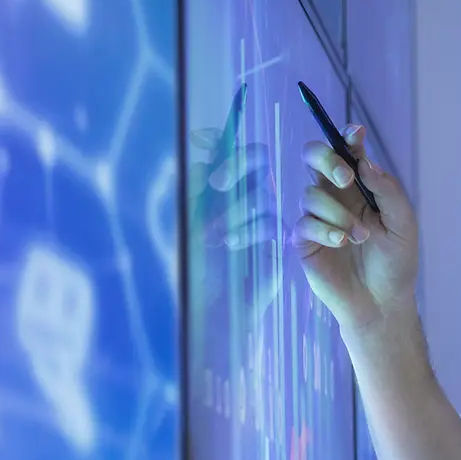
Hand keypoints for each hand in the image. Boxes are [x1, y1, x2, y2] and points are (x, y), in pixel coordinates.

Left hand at [190, 130, 278, 313]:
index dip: (227, 151)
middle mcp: (248, 199)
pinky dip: (249, 229)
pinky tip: (230, 244)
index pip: (236, 156)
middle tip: (217, 185)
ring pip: (261, 194)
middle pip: (258, 162)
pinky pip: (270, 222)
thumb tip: (197, 160)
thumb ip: (190, 193)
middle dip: (237, 166)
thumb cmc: (193, 269)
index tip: (206, 161)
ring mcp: (265, 219)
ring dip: (234, 210)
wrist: (208, 308)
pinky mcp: (277, 242)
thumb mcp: (183, 227)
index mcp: (227, 191)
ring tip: (212, 236)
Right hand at [296, 124, 418, 332]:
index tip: (356, 134)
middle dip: (326, 160)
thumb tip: (365, 163)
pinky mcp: (304, 241)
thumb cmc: (396, 262)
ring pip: (311, 194)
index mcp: (359, 186)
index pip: (347, 151)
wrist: (383, 302)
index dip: (347, 137)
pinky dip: (325, 230)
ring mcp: (317, 217)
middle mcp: (335, 195)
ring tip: (361, 237)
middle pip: (314, 158)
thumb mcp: (404, 223)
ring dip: (339, 213)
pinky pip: (304, 223)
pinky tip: (342, 242)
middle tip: (347, 179)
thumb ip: (387, 190)